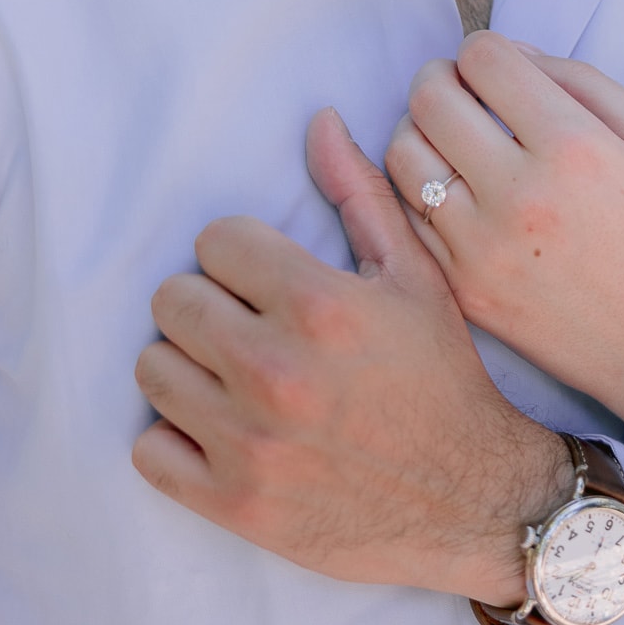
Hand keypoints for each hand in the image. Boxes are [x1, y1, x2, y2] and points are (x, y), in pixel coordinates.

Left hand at [132, 110, 572, 604]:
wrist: (475, 500)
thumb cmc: (443, 379)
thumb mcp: (416, 277)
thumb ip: (360, 194)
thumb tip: (317, 121)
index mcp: (318, 305)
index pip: (214, 241)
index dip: (242, 256)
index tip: (267, 281)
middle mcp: (274, 371)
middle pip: (173, 300)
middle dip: (208, 305)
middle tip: (248, 327)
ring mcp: (248, 443)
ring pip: (152, 369)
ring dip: (188, 368)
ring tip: (233, 377)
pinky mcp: (234, 503)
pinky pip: (148, 451)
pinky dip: (175, 440)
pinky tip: (220, 431)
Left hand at [384, 32, 623, 438]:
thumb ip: (581, 81)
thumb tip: (511, 55)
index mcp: (574, 148)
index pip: (484, 59)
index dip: (484, 50)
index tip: (495, 67)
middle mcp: (520, 195)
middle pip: (430, 99)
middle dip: (441, 78)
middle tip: (461, 89)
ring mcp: (483, 248)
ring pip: (403, 154)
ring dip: (420, 130)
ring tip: (451, 137)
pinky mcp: (464, 289)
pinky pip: (409, 216)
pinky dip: (421, 188)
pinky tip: (453, 187)